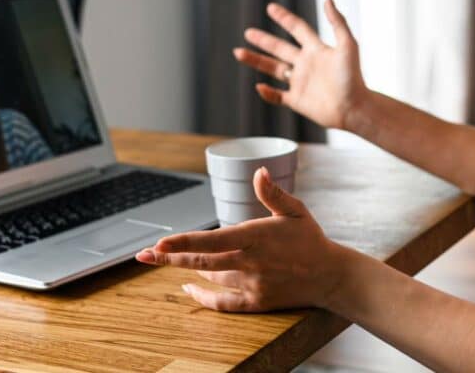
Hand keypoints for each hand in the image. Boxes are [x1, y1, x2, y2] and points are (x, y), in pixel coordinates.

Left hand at [134, 167, 347, 311]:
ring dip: (187, 269)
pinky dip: (203, 297)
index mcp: (257, 237)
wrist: (330, 276)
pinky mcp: (257, 302)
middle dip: (170, 258)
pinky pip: (224, 303)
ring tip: (166, 259)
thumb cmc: (310, 239)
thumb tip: (258, 171)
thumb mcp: (295, 210)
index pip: (212, 241)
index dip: (183, 243)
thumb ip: (273, 193)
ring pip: (211, 277)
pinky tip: (188, 288)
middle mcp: (251, 262)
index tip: (160, 243)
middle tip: (144, 255)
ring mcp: (253, 284)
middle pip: (202, 262)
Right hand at [233, 0, 366, 130]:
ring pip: (273, 69)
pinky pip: (277, 96)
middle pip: (280, 48)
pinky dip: (267, 93)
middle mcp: (306, 64)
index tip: (270, 8)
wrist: (355, 108)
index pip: (298, 29)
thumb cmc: (354, 77)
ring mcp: (301, 82)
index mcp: (317, 50)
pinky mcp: (298, 101)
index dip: (284, 18)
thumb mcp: (348, 45)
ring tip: (238, 53)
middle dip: (263, 40)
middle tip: (248, 32)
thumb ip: (337, 22)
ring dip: (256, 61)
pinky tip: (258, 86)